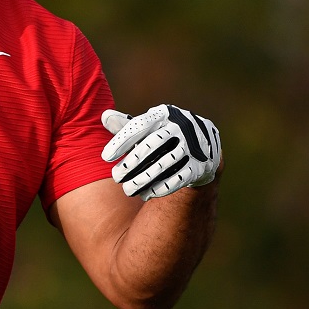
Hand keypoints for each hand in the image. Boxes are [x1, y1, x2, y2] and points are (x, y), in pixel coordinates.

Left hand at [101, 104, 221, 199]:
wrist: (204, 144)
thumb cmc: (166, 134)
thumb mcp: (149, 126)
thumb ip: (127, 125)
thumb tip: (104, 116)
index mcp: (164, 114)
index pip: (139, 125)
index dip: (121, 141)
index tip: (105, 157)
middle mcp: (180, 126)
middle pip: (150, 146)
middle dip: (131, 164)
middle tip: (115, 177)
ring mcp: (192, 145)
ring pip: (163, 164)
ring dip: (143, 179)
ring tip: (127, 190)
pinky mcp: (200, 164)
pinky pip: (178, 178)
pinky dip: (161, 188)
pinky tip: (145, 194)